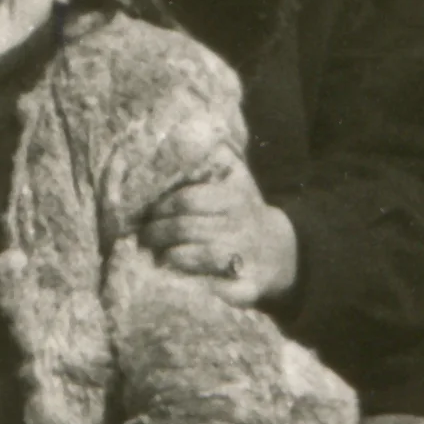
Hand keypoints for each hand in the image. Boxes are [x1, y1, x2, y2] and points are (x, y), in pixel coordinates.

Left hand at [138, 169, 298, 307]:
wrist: (280, 252)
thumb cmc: (241, 211)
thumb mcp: (233, 178)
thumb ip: (209, 157)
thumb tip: (177, 131)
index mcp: (235, 197)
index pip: (188, 199)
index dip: (161, 207)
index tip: (147, 213)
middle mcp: (242, 226)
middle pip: (188, 228)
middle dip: (158, 233)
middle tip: (143, 238)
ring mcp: (247, 258)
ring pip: (200, 257)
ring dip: (171, 258)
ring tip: (157, 258)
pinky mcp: (249, 289)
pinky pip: (221, 292)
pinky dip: (199, 289)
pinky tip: (180, 284)